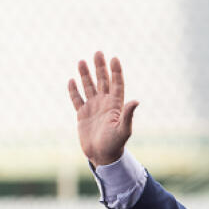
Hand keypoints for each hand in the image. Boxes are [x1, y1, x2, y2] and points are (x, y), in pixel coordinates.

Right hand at [68, 51, 138, 166]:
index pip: (116, 84)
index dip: (115, 71)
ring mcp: (93, 108)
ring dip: (85, 75)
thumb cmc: (115, 144)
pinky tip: (71, 80)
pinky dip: (74, 91)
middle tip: (98, 53)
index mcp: (116, 105)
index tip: (114, 58)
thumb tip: (136, 101)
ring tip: (81, 61)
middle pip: (102, 81)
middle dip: (100, 67)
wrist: (102, 156)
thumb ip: (128, 115)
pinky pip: (77, 99)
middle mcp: (105, 104)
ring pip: (88, 87)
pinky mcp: (82, 114)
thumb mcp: (123, 130)